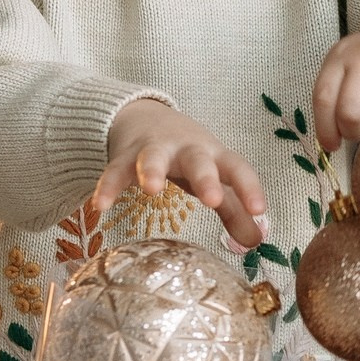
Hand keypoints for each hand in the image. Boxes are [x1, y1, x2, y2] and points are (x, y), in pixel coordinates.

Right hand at [96, 99, 267, 250]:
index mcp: (214, 157)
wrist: (146, 118)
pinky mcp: (125, 157)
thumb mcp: (215, 178)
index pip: (237, 168)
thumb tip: (258, 243)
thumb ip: (235, 212)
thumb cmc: (189, 157)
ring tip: (151, 190)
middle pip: (199, 160)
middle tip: (212, 199)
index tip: (259, 210)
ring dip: (152, 171)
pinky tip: (100, 206)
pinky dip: (108, 186)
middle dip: (205, 178)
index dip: (249, 187)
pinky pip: (115, 171)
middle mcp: (187, 150)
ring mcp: (154, 150)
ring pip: (153, 157)